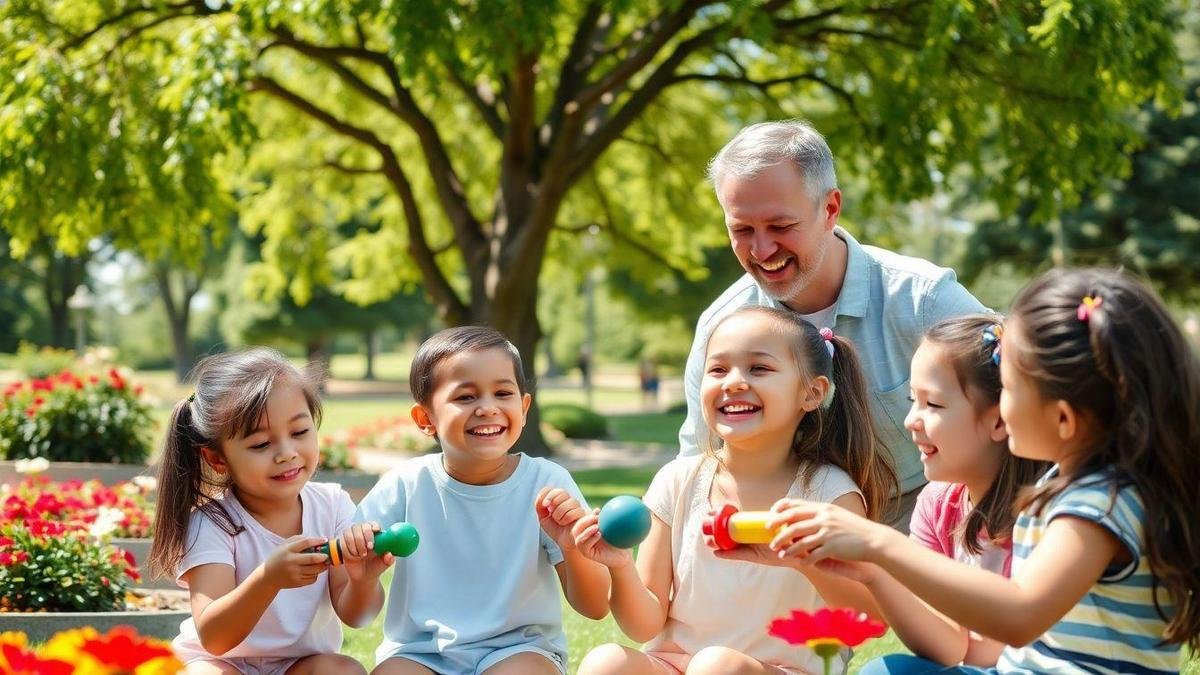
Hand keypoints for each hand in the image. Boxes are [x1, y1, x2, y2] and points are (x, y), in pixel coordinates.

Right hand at [264, 535, 329, 590]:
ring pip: (315, 570)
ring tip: (324, 563)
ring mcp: (294, 573)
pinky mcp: (296, 582)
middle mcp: (291, 562)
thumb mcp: (284, 545)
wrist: (267, 577)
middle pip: (312, 558)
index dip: (317, 541)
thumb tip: (317, 539)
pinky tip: (314, 571)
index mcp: (288, 550)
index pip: (306, 543)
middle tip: (328, 555)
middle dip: (324, 556)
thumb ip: (298, 539)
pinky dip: (316, 574)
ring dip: (323, 566)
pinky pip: (312, 579)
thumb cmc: (279, 557)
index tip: (325, 540)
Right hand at [337, 521, 394, 581]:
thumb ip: (388, 560)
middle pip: (360, 526)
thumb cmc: (375, 567)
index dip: (373, 526)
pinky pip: (342, 543)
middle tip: (369, 548)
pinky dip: (348, 551)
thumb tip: (389, 555)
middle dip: (363, 537)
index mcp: (375, 535)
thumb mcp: (384, 564)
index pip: (373, 524)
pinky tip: (354, 557)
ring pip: (349, 533)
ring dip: (355, 545)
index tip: (376, 531)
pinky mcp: (343, 544)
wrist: (363, 576)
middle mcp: (362, 533)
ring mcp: (352, 537)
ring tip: (362, 555)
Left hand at [535, 487, 586, 551]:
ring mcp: (577, 505)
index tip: (544, 504)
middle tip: (552, 514)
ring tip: (560, 521)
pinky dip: (565, 519)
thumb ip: (540, 507)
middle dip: (553, 502)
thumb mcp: (543, 518)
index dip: (546, 494)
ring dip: (559, 514)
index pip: (551, 489)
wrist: (566, 541)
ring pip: (566, 502)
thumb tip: (543, 500)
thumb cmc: (556, 529)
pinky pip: (571, 512)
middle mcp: (568, 499)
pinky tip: (566, 523)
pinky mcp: (583, 513)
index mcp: (558, 499)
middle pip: (561, 492)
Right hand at [571, 509, 634, 568]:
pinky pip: (583, 546)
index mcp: (588, 530)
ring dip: (586, 530)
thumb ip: (606, 518)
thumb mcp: (613, 527)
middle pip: (577, 528)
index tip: (598, 512)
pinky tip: (599, 534)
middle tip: (595, 518)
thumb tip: (597, 509)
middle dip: (584, 521)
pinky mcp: (587, 553)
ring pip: (577, 537)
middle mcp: (583, 538)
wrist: (623, 555)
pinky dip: (590, 539)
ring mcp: (584, 546)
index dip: (587, 515)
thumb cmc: (619, 540)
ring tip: (596, 526)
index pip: (582, 521)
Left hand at [764, 499, 890, 563]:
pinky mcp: (833, 547)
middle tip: (769, 536)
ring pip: (800, 540)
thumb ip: (819, 515)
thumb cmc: (854, 529)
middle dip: (778, 529)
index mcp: (824, 508)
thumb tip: (800, 517)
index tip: (771, 514)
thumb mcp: (836, 515)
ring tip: (780, 553)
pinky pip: (813, 555)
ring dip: (788, 548)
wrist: (874, 540)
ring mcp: (828, 532)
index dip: (781, 509)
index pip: (796, 505)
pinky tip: (800, 563)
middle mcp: (824, 518)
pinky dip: (805, 560)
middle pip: (793, 522)